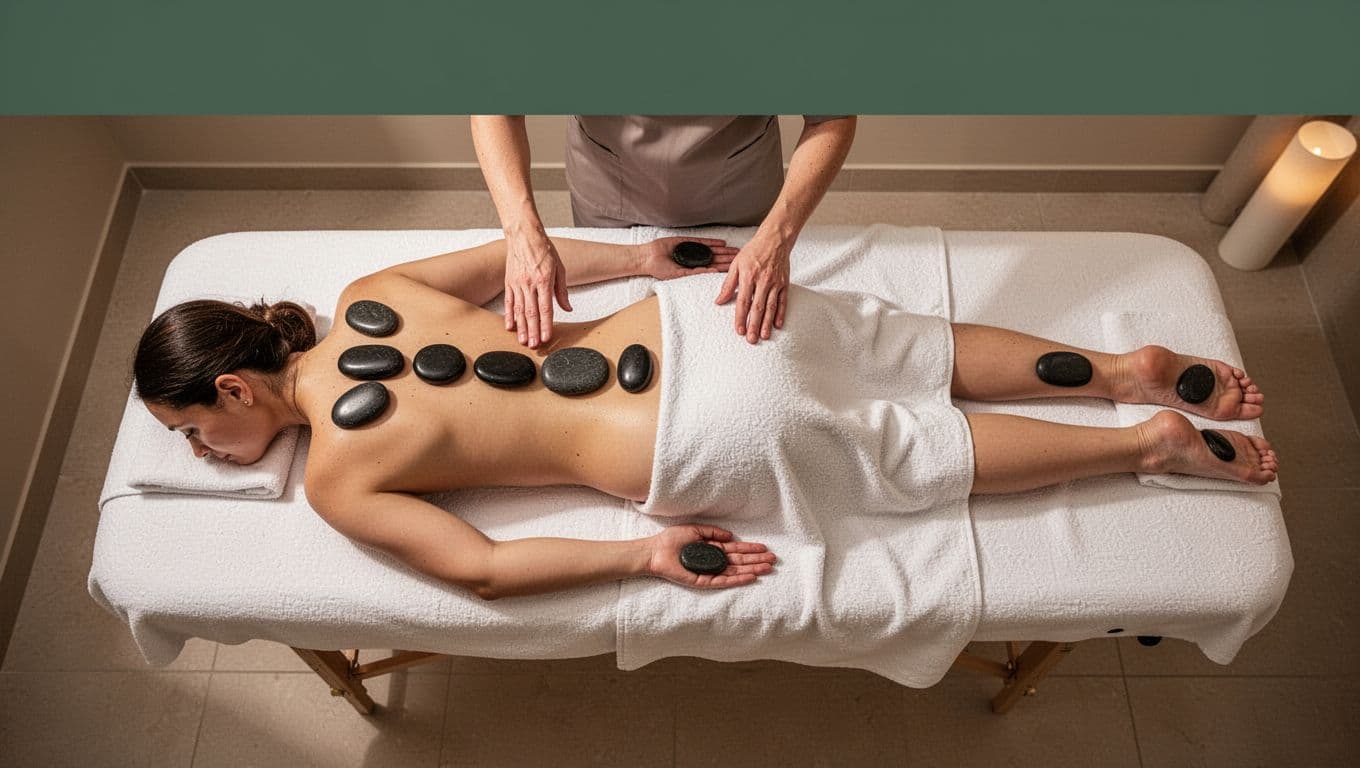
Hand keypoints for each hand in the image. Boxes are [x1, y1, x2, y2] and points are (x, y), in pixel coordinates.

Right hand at [504, 229, 570, 348]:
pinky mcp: (509, 282)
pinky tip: (510, 326)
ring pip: (519, 310)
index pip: (546, 308)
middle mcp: (529, 283)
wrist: (524, 235)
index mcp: (544, 280)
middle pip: (531, 312)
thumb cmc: (544, 250)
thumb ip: (562, 291)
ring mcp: (517, 283)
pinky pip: (509, 302)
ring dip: (521, 327)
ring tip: (522, 341)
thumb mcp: (559, 268)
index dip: (546, 324)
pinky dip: (509, 315)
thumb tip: (568, 309)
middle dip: (533, 331)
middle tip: (533, 346)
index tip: (546, 337)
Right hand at [637, 237, 738, 280]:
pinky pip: (702, 242)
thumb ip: (695, 272)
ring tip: (736, 251)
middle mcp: (694, 260)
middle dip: (728, 259)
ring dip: (723, 251)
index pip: (712, 269)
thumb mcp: (679, 274)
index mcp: (693, 270)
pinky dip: (712, 243)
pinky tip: (722, 243)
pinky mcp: (687, 242)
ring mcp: (691, 250)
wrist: (648, 257)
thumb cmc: (659, 269)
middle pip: (715, 259)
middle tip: (742, 258)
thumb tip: (712, 272)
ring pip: (712, 251)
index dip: (725, 268)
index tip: (737, 269)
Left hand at [646, 524, 775, 588]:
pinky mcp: (702, 581)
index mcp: (712, 549)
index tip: (764, 549)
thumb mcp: (695, 529)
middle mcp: (713, 562)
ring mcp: (709, 572)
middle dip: (756, 561)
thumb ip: (713, 533)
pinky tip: (749, 577)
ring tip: (767, 568)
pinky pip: (722, 582)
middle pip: (739, 562)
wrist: (655, 551)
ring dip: (751, 570)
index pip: (735, 551)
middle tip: (773, 560)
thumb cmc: (672, 539)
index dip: (750, 550)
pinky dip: (736, 580)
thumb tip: (731, 536)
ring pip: (735, 573)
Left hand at [714, 232, 791, 343]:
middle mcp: (763, 281)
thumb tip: (719, 300)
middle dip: (754, 325)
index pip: (743, 301)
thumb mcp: (736, 264)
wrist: (775, 239)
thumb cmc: (754, 251)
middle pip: (758, 307)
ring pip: (771, 306)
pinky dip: (781, 313)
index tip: (739, 330)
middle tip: (751, 340)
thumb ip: (728, 284)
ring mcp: (775, 282)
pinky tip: (778, 324)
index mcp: (748, 276)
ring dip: (767, 322)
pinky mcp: (784, 283)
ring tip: (764, 336)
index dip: (740, 317)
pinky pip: (783, 300)